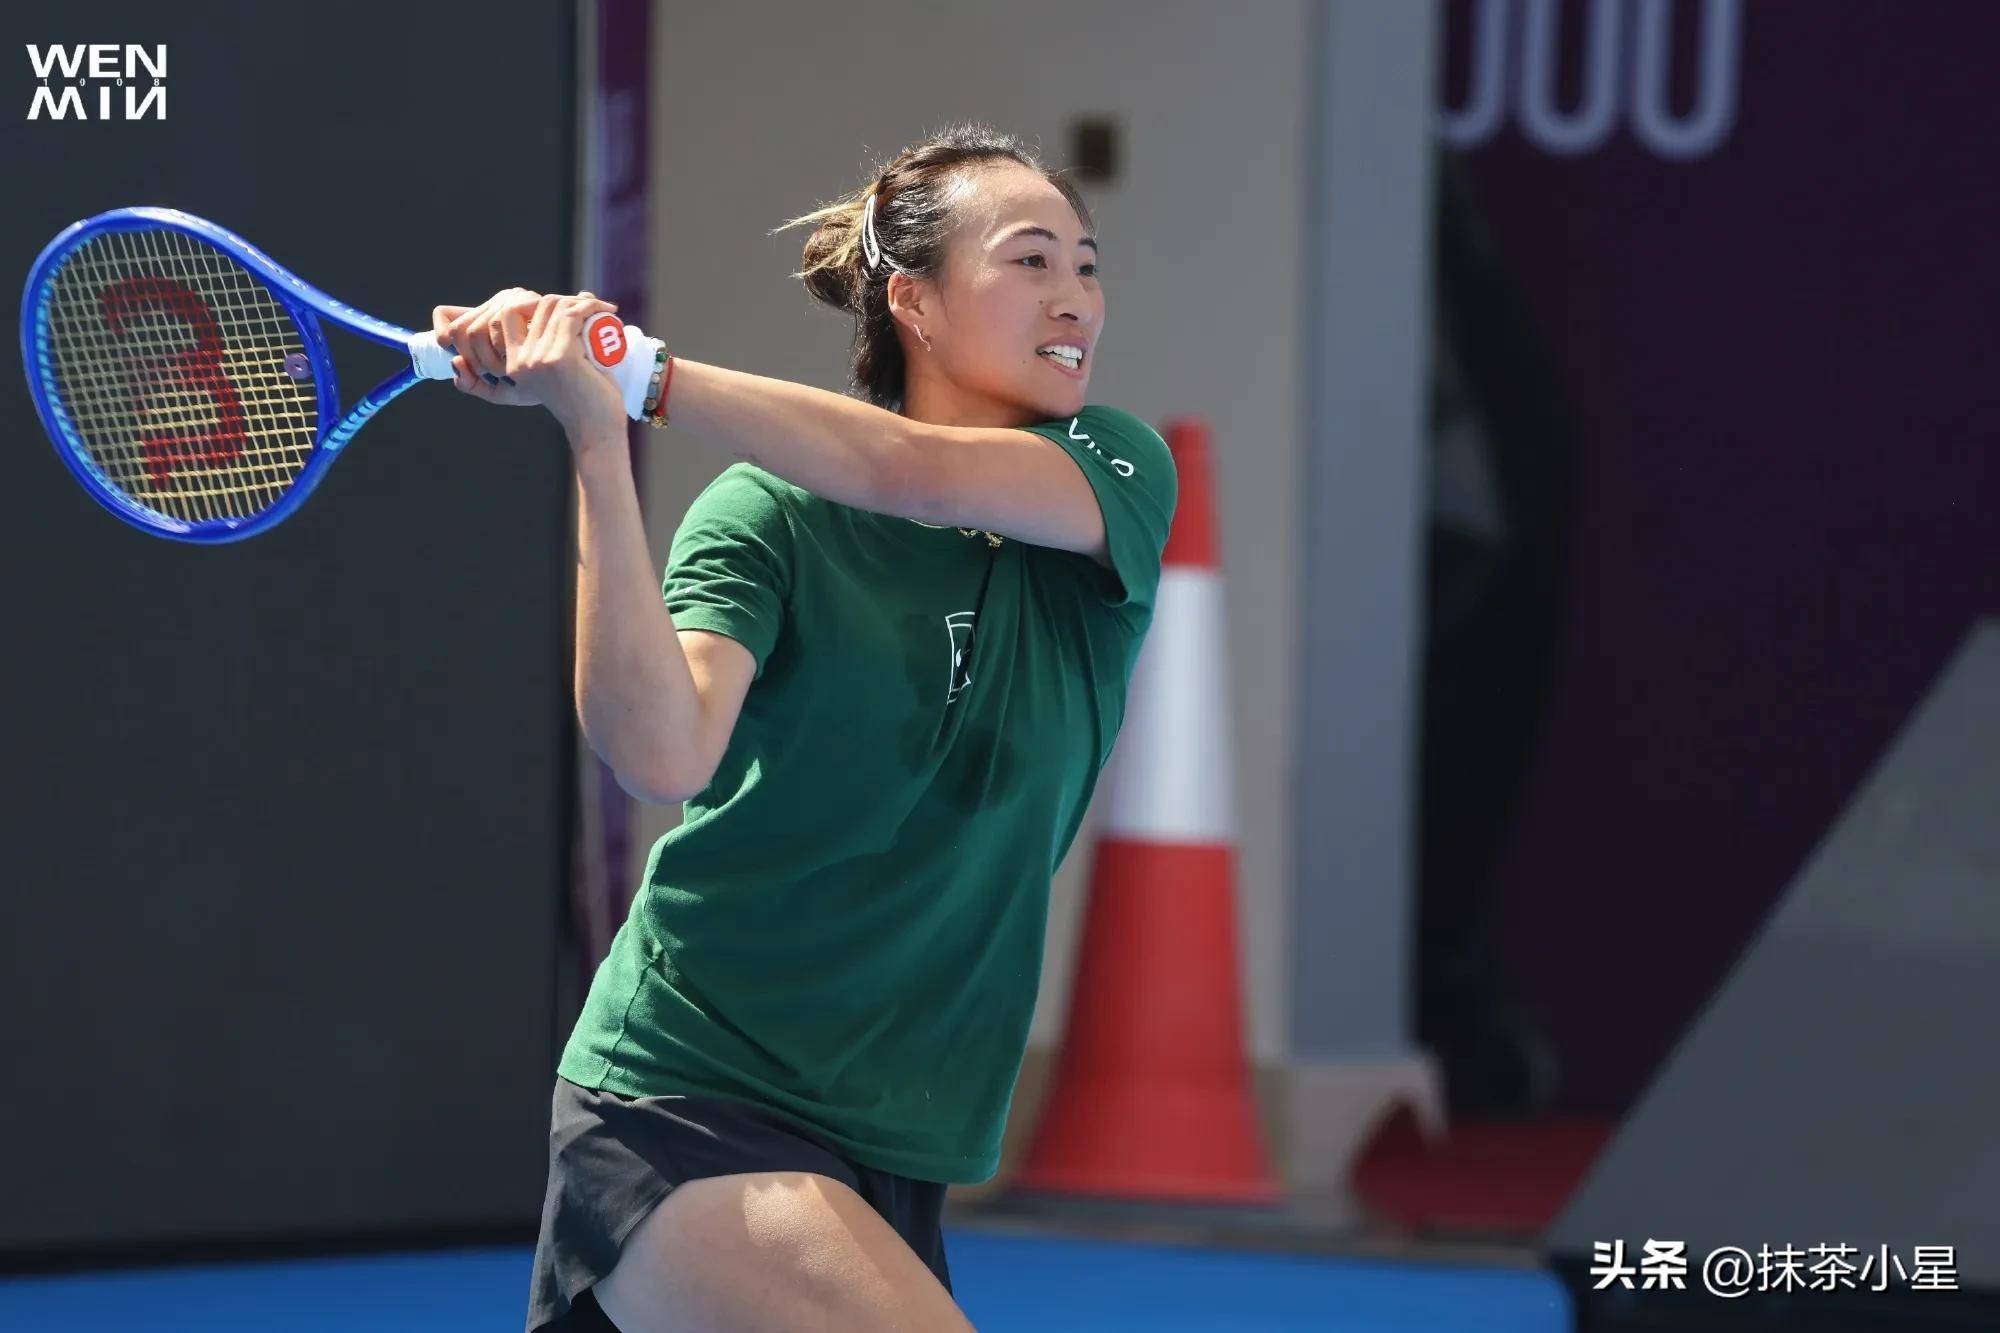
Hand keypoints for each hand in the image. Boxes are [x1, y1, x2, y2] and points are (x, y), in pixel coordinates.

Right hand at [432, 289, 625, 438]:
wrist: (597, 430)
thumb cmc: (588, 400)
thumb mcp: (568, 366)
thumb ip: (567, 337)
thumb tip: (583, 293)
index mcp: (515, 362)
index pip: (511, 312)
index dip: (538, 301)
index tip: (567, 307)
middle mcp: (521, 360)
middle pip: (537, 305)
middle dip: (565, 300)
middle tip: (591, 309)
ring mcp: (538, 358)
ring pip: (555, 308)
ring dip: (581, 302)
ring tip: (602, 310)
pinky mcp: (560, 357)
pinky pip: (572, 316)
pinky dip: (591, 307)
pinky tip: (606, 310)